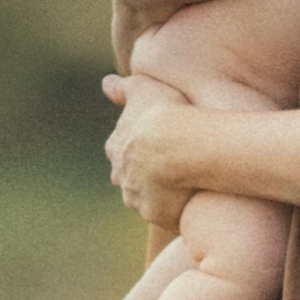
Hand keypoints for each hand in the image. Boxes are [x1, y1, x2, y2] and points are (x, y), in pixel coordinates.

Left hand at [101, 76, 200, 228]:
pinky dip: (176, 210)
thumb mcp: (143, 89)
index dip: (137, 148)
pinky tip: (193, 201)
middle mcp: (121, 176)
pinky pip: (167, 215)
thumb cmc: (165, 112)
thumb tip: (106, 84)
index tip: (154, 145)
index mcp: (116, 147)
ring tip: (185, 187)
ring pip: (146, 199)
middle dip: (144, 176)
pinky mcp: (157, 215)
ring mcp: (137, 198)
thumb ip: (124, 88)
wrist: (181, 145)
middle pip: (130, 179)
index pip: (119, 151)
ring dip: (161, 194)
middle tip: (169, 168)